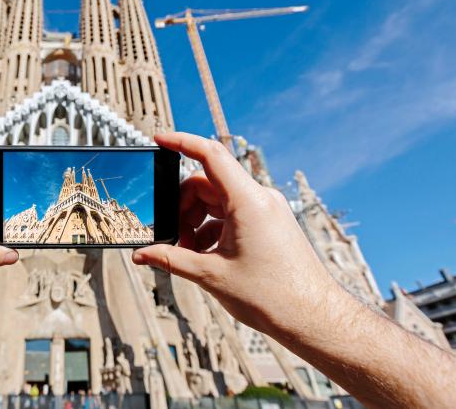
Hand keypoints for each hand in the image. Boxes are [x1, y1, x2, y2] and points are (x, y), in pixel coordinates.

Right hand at [133, 131, 344, 337]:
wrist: (313, 317)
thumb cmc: (272, 297)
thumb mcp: (212, 276)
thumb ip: (171, 260)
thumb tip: (141, 255)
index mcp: (247, 201)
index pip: (210, 155)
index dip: (181, 142)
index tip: (159, 139)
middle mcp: (260, 198)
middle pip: (207, 184)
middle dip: (182, 208)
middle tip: (171, 239)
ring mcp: (267, 210)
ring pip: (218, 201)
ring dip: (196, 222)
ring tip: (188, 254)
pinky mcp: (270, 223)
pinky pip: (232, 215)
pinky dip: (213, 230)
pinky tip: (205, 258)